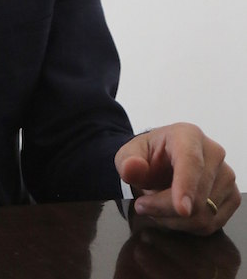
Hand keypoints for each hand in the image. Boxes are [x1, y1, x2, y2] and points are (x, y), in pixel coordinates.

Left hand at [115, 122, 240, 234]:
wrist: (162, 162)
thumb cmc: (148, 156)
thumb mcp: (129, 155)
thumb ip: (128, 162)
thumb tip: (132, 169)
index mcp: (188, 135)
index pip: (191, 162)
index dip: (186, 186)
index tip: (181, 209)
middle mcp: (214, 152)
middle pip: (197, 196)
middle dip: (165, 209)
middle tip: (142, 205)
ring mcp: (227, 175)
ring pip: (204, 215)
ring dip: (174, 220)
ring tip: (158, 206)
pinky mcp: (232, 195)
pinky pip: (212, 224)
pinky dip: (189, 226)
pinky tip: (175, 213)